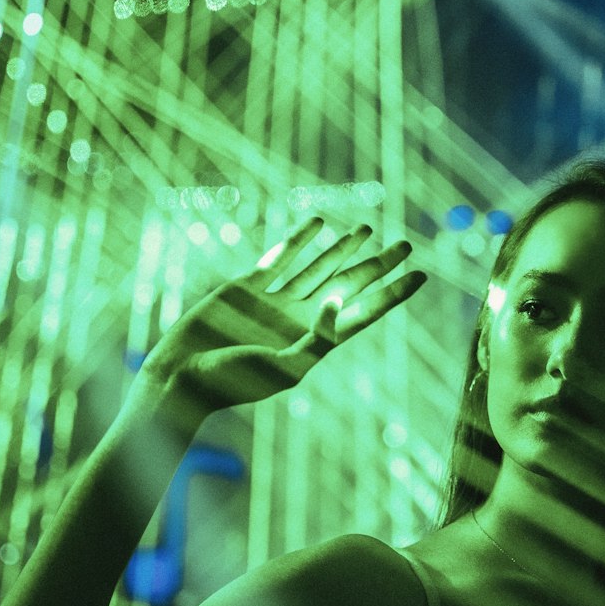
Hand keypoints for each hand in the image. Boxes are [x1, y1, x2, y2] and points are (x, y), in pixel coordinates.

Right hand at [138, 217, 425, 419]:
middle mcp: (302, 319)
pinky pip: (281, 257)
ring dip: (345, 249)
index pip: (366, 312)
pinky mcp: (248, 288)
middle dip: (379, 265)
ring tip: (369, 229)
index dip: (394, 293)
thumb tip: (342, 299)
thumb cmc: (234, 381)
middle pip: (350, 285)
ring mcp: (276, 302)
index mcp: (316, 341)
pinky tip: (320, 224)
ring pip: (319, 267)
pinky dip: (300, 239)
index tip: (421, 275)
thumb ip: (319, 337)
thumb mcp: (285, 367)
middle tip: (406, 244)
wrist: (183, 376)